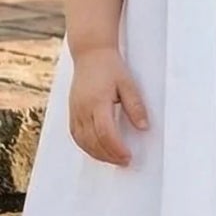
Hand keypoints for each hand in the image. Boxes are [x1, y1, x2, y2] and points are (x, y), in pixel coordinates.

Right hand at [69, 47, 148, 167]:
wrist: (90, 54)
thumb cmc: (111, 67)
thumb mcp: (128, 84)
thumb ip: (136, 106)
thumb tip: (144, 127)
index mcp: (97, 101)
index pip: (106, 132)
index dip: (117, 148)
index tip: (128, 156)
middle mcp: (83, 108)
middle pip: (93, 141)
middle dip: (109, 155)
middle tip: (125, 161)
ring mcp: (75, 111)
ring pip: (83, 141)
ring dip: (97, 154)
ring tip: (113, 159)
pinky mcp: (72, 111)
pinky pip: (76, 135)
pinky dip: (86, 147)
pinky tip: (98, 151)